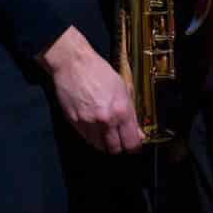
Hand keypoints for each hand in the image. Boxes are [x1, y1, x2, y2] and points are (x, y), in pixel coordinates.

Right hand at [40, 26, 147, 154]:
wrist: (73, 63)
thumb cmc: (98, 72)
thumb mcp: (123, 89)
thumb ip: (132, 114)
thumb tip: (138, 133)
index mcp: (121, 111)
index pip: (131, 143)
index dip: (134, 146)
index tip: (133, 144)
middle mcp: (106, 120)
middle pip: (115, 149)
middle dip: (118, 146)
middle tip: (118, 138)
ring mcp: (88, 122)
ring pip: (99, 146)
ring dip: (104, 143)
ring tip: (105, 132)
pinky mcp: (74, 122)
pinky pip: (86, 138)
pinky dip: (91, 136)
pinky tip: (93, 126)